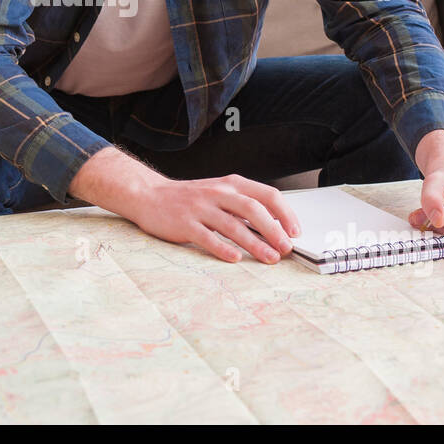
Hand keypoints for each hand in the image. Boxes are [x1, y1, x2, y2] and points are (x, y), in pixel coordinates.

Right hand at [129, 173, 301, 263]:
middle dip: (274, 230)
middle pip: (252, 209)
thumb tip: (275, 226)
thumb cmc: (189, 198)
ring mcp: (200, 208)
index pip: (266, 194)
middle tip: (286, 248)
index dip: (284, 213)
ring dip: (254, 243)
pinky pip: (207, 237)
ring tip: (269, 258)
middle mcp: (217, 193)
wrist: (149, 195)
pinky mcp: (185, 224)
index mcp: (230, 184)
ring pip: (233, 225)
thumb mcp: (219, 193)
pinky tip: (235, 258)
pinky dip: (222, 248)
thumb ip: (243, 205)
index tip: (295, 231)